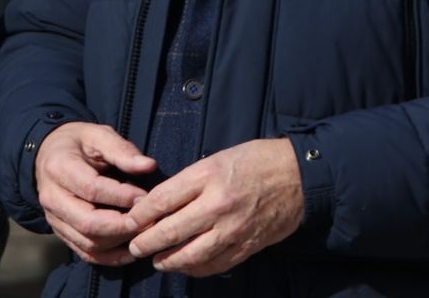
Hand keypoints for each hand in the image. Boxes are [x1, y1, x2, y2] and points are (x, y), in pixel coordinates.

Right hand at [35, 121, 154, 265]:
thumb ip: (121, 150)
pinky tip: (132, 250)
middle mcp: (52, 197)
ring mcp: (54, 219)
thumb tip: (148, 166)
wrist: (50, 155)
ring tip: (144, 232)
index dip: (121, 196)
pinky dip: (111, 257)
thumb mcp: (97, 135)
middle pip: (88, 222)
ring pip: (88, 242)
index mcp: (59, 168)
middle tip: (149, 220)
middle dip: (122, 225)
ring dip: (120, 242)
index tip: (146, 197)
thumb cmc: (79, 143)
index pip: (91, 189)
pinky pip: (86, 253)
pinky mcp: (61, 233)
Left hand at [125, 138, 302, 275]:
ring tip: (157, 260)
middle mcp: (219, 205)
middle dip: (147, 242)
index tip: (129, 221)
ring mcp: (234, 229)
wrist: (299, 176)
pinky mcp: (248, 246)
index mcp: (208, 176)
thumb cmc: (255, 161)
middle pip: (172, 230)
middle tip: (135, 247)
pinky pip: (216, 264)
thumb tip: (160, 202)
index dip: (141, 214)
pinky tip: (186, 266)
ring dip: (170, 260)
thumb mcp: (217, 159)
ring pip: (192, 255)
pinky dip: (197, 268)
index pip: (163, 199)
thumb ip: (190, 182)